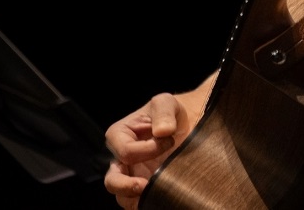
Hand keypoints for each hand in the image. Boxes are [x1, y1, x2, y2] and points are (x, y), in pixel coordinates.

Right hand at [102, 93, 189, 208]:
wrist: (190, 125)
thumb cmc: (172, 113)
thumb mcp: (167, 103)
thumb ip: (163, 112)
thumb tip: (162, 131)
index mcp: (120, 136)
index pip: (126, 151)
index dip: (148, 149)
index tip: (170, 140)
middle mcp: (121, 159)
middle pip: (113, 180)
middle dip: (126, 186)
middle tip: (145, 185)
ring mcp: (132, 176)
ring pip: (123, 197)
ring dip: (136, 198)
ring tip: (155, 195)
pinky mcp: (145, 188)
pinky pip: (138, 203)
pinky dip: (147, 203)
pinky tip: (161, 199)